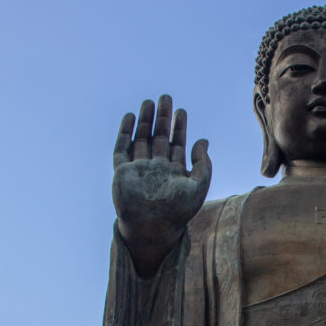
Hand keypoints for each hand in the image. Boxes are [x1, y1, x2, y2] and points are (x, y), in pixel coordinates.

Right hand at [113, 95, 210, 276]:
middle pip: (158, 137)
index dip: (180, 127)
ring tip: (149, 102)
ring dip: (145, 121)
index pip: (177, 144)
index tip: (182, 111)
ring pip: (141, 139)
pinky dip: (125, 132)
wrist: (152, 227)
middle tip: (166, 98)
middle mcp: (155, 168)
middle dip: (162, 118)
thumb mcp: (199, 186)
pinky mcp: (122, 172)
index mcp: (173, 172)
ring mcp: (138, 169)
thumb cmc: (178, 211)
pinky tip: (131, 117)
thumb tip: (203, 141)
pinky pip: (121, 149)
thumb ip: (203, 164)